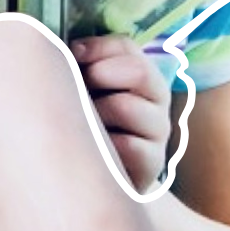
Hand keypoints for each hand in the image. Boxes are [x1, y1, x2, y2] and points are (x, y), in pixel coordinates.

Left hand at [70, 35, 171, 192]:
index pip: (126, 46)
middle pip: (137, 70)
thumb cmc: (85, 130)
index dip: (96, 48)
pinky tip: (95, 152)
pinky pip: (127, 146)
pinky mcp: (152, 163)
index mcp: (140, 76)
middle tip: (79, 92)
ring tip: (82, 126)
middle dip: (98, 76)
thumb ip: (81, 66)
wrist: (98, 183)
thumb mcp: (84, 93)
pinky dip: (105, 147)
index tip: (71, 57)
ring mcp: (158, 131)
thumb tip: (70, 49)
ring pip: (126, 106)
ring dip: (96, 114)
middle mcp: (157, 100)